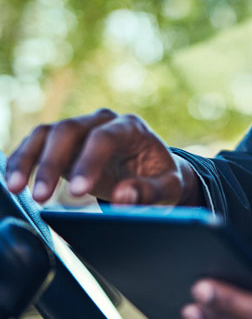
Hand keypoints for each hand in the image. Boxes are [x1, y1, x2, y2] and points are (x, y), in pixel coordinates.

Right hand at [4, 108, 200, 205]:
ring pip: (47, 133)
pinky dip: (22, 160)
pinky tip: (13, 181)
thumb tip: (124, 197)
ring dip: (28, 159)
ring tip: (17, 189)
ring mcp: (81, 128)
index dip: (88, 162)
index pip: (105, 138)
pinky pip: (36, 144)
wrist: (152, 170)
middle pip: (69, 130)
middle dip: (51, 163)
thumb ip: (150, 192)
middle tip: (41, 197)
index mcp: (131, 127)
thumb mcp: (169, 188)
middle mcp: (103, 121)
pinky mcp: (63, 142)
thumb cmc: (161, 178)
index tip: (78, 193)